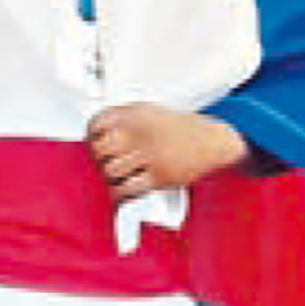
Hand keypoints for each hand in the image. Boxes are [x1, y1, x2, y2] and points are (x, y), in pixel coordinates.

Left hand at [85, 104, 249, 206]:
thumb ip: (124, 121)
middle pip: (99, 150)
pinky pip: (126, 189)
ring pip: (110, 171)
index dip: (92, 138)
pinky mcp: (158, 176)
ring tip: (121, 177)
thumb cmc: (180, 129)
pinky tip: (124, 191)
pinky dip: (121, 193)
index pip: (95, 124)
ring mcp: (149, 154)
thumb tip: (96, 138)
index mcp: (135, 114)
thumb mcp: (150, 112)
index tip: (96, 144)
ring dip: (112, 178)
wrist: (212, 142)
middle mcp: (140, 132)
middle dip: (100, 160)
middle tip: (109, 164)